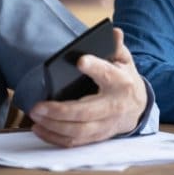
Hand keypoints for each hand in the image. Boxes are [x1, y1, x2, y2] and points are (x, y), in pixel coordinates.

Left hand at [29, 28, 147, 146]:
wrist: (138, 107)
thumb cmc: (124, 79)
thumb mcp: (125, 60)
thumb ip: (117, 47)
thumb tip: (114, 32)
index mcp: (120, 83)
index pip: (107, 74)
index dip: (95, 67)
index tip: (80, 61)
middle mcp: (113, 106)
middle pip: (86, 112)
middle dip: (60, 111)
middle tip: (38, 106)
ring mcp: (105, 125)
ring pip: (78, 131)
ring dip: (53, 126)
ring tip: (35, 115)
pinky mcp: (96, 136)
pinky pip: (74, 142)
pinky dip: (55, 138)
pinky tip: (39, 129)